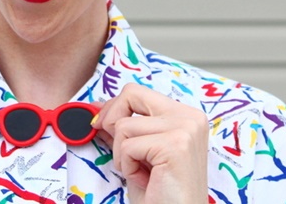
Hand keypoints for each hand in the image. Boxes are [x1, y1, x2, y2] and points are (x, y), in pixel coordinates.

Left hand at [92, 83, 208, 203]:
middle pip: (131, 93)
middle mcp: (189, 117)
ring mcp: (185, 129)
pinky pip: (128, 146)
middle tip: (118, 149)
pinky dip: (128, 167)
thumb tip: (96, 108)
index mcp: (185, 115)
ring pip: (124, 125)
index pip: (137, 92)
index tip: (100, 125)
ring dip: (123, 155)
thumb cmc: (160, 194)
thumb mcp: (137, 153)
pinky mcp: (175, 145)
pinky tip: (146, 180)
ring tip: (142, 173)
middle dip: (112, 119)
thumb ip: (122, 128)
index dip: (113, 108)